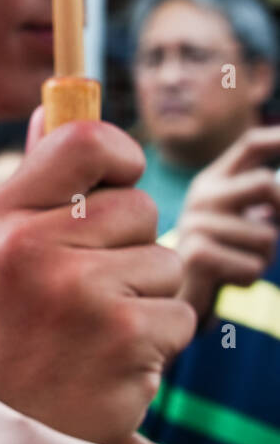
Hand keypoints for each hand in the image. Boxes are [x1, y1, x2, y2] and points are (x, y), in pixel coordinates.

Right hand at [0, 108, 195, 443]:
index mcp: (0, 217)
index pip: (83, 140)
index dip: (118, 153)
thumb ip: (36, 178)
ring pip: (166, 260)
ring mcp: (78, 290)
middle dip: (131, 245)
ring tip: (96, 324)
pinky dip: (160, 337)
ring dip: (147, 294)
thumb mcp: (1, 248)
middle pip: (137, 205)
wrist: (11, 426)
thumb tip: (53, 102)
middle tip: (87, 285)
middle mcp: (32, 246)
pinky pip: (181, 310)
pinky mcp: (123, 333)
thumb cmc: (11, 326)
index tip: (116, 180)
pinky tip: (113, 354)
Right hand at [174, 127, 279, 323]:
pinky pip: (253, 266)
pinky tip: (226, 280)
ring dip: (264, 258)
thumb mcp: (240, 223)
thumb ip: (264, 203)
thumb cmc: (219, 259)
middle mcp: (201, 195)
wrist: (174, 298)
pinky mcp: (196, 255)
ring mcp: (194, 223)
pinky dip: (248, 277)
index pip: (251, 145)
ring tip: (238, 264)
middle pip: (265, 183)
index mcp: (213, 181)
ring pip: (266, 236)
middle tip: (278, 230)